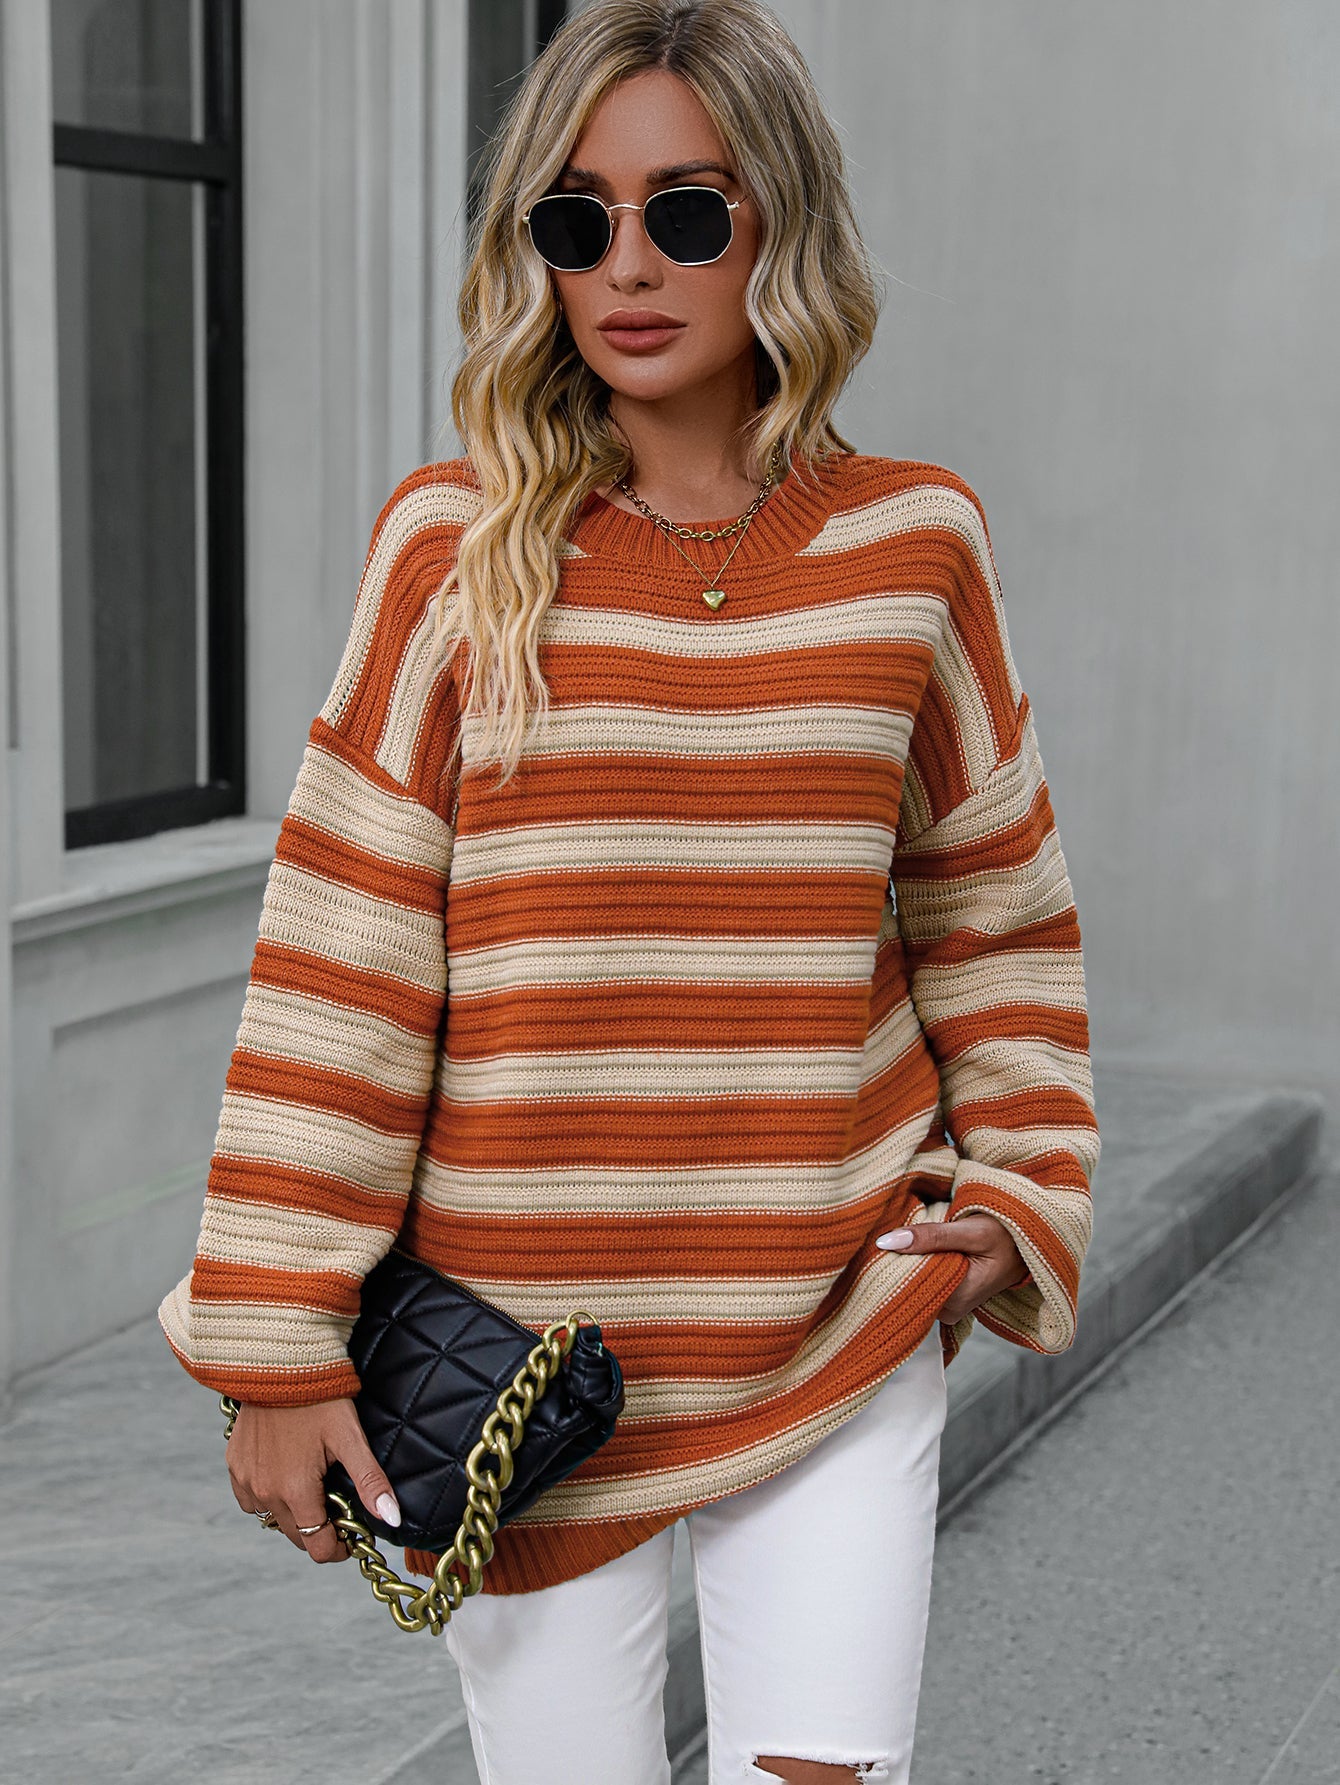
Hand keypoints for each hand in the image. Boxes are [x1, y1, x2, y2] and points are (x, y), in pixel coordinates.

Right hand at [227, 1396, 401, 1564]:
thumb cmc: (320, 1398)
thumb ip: (369, 1481)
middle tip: (338, 1503)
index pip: (317, 1548)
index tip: (352, 1534)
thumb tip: (392, 1518)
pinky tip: (286, 1475)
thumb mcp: (350, 1438)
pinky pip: (251, 1500)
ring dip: (294, 1514)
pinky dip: (269, 1497)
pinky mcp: (234, 1466)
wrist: (282, 1362)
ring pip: (273, 1519)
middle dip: (319, 1529)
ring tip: (314, 1485)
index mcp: (295, 1491)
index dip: (339, 1547)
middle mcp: (265, 1492)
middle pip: (296, 1537)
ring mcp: (245, 1480)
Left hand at [876, 1213, 1029, 1324]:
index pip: (908, 1288)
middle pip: (910, 1287)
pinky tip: (921, 1247)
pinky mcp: (951, 1294)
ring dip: (911, 1261)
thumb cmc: (1008, 1236)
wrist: (1030, 1240)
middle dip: (900, 1262)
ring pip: (916, 1283)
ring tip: (912, 1238)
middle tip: (899, 1236)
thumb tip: (886, 1242)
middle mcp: (950, 1310)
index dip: (895, 1264)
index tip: (886, 1244)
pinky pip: (926, 1280)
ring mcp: (951, 1304)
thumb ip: (932, 1237)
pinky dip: (921, 1262)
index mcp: (954, 1303)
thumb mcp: (973, 1231)